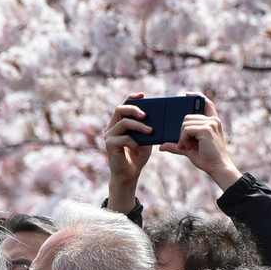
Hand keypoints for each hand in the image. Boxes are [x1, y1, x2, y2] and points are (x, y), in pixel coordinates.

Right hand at [103, 96, 153, 211]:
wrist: (129, 173)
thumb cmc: (137, 155)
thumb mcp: (145, 139)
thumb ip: (148, 128)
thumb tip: (160, 118)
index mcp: (120, 123)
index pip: (123, 105)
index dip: (132, 98)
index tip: (143, 95)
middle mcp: (112, 127)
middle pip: (119, 109)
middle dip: (134, 109)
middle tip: (146, 115)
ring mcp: (109, 136)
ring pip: (123, 123)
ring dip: (138, 126)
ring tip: (150, 131)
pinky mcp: (110, 145)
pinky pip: (123, 139)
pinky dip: (134, 142)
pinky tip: (138, 148)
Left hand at [158, 98, 242, 190]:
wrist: (217, 167)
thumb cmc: (207, 159)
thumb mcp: (190, 149)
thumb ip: (177, 145)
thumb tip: (161, 146)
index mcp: (213, 122)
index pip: (207, 104)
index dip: (197, 96)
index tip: (187, 94)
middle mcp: (213, 121)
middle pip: (188, 117)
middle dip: (183, 131)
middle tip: (187, 144)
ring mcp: (211, 124)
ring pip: (185, 123)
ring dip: (183, 136)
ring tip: (189, 146)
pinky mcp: (206, 129)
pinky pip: (186, 129)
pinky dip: (184, 138)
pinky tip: (189, 146)